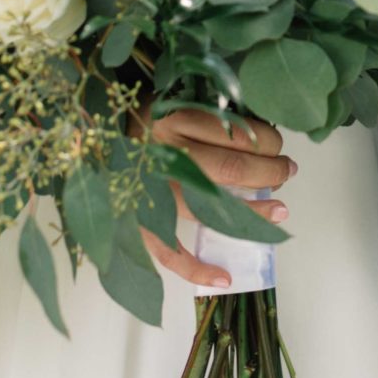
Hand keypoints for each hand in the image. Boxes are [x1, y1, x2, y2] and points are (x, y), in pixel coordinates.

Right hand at [133, 105, 295, 290]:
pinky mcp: (135, 223)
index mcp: (172, 119)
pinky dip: (196, 271)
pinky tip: (225, 278)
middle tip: (287, 171)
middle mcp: (162, 156)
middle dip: (270, 172)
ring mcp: (149, 193)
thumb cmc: (140, 117)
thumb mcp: (172, 99)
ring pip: (210, 209)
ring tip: (279, 212)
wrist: (89, 137)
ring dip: (251, 213)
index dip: (267, 140)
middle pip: (231, 168)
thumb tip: (259, 128)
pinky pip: (168, 254)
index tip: (279, 143)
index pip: (234, 133)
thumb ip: (209, 112)